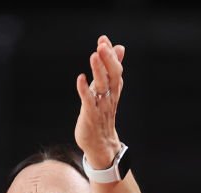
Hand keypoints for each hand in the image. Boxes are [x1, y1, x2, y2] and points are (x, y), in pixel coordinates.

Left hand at [75, 35, 125, 168]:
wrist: (100, 143)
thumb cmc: (101, 114)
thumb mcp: (108, 90)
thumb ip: (111, 69)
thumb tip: (120, 47)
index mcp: (114, 90)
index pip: (116, 69)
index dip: (110, 55)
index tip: (103, 40)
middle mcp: (109, 97)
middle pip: (112, 76)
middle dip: (108, 60)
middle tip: (101, 45)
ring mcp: (101, 106)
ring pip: (102, 86)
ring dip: (98, 70)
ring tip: (94, 55)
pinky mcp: (90, 116)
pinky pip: (89, 101)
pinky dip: (85, 90)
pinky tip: (81, 78)